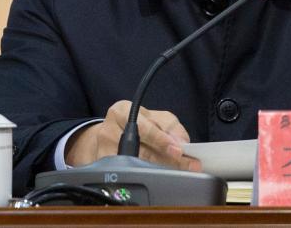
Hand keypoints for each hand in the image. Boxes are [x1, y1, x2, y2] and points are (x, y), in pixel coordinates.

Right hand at [65, 100, 202, 171]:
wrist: (109, 135)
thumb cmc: (137, 125)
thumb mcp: (155, 117)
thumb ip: (170, 126)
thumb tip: (182, 142)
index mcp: (122, 111)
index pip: (145, 128)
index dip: (163, 140)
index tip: (178, 150)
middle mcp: (109, 130)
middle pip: (142, 150)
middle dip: (168, 160)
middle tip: (188, 166)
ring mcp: (103, 151)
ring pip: (136, 165)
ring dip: (159, 171)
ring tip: (178, 174)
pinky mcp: (102, 168)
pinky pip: (126, 175)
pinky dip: (143, 178)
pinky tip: (156, 180)